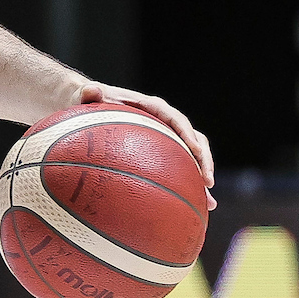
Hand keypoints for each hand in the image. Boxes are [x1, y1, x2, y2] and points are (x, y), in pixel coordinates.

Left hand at [74, 81, 215, 209]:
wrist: (92, 106)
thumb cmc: (92, 102)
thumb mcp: (88, 97)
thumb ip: (90, 94)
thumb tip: (89, 91)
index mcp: (152, 107)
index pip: (175, 119)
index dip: (187, 135)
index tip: (196, 151)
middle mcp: (165, 120)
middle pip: (193, 139)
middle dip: (203, 160)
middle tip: (207, 182)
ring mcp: (166, 136)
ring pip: (192, 155)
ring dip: (201, 176)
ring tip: (209, 202)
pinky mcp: (163, 150)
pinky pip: (180, 166)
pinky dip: (187, 184)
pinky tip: (192, 206)